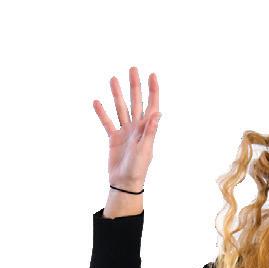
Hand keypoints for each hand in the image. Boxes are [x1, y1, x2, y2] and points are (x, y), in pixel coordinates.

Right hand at [92, 66, 161, 191]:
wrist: (124, 183)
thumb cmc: (138, 168)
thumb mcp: (145, 149)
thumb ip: (150, 131)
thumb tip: (158, 113)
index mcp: (146, 129)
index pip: (151, 106)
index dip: (153, 91)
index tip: (152, 75)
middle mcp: (136, 128)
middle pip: (136, 102)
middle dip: (135, 86)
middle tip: (132, 69)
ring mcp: (125, 132)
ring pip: (121, 108)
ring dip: (117, 94)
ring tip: (113, 79)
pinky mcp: (114, 138)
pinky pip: (107, 122)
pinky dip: (102, 113)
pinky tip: (97, 102)